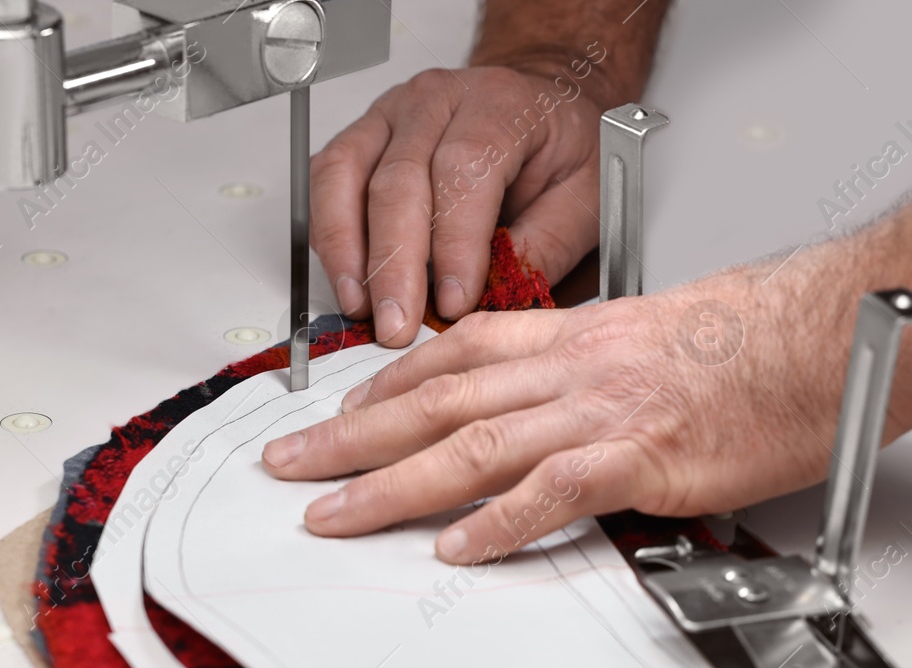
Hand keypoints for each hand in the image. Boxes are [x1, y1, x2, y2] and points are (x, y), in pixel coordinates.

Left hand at [260, 263, 911, 563]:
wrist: (830, 334)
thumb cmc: (763, 341)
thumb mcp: (662, 343)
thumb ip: (603, 380)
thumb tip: (571, 423)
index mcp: (579, 339)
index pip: (458, 355)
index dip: (388, 385)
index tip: (342, 411)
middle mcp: (574, 368)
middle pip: (438, 401)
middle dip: (351, 438)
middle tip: (289, 467)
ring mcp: (604, 412)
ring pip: (473, 446)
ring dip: (391, 483)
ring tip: (332, 515)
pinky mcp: (645, 457)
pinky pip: (554, 492)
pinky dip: (499, 522)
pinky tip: (457, 548)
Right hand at [310, 64, 607, 347]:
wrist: (542, 107)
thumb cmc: (562, 151)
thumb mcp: (585, 199)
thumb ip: (546, 247)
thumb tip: (499, 299)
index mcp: (501, 105)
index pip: (464, 170)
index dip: (454, 243)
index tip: (454, 302)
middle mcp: (438, 99)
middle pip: (398, 179)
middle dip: (394, 264)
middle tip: (398, 323)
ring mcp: (392, 113)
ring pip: (346, 174)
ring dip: (346, 250)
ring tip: (360, 307)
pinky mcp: (363, 135)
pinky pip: (326, 179)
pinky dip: (329, 234)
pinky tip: (346, 279)